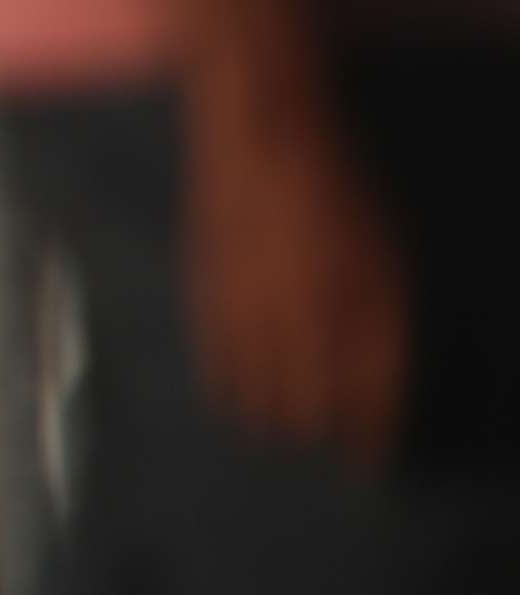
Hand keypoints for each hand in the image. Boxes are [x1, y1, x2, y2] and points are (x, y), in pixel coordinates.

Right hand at [189, 78, 411, 466]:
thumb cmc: (339, 189)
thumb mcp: (387, 253)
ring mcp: (247, 300)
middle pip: (305, 396)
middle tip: (318, 443)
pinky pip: (214, 349)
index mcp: (354, 307)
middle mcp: (298, 314)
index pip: (363, 393)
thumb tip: (376, 382)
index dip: (366, 432)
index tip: (364, 461)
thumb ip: (385, 322)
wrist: (263, 132)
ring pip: (256, 379)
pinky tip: (227, 399)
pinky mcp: (206, 283)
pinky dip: (223, 380)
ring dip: (268, 413)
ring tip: (274, 436)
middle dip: (314, 426)